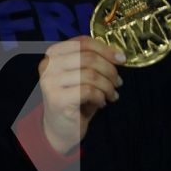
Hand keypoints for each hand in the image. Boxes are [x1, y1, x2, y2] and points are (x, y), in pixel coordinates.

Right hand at [36, 36, 121, 154]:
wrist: (60, 128)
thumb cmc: (75, 99)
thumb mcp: (82, 75)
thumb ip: (93, 61)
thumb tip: (119, 55)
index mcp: (53, 53)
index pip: (83, 42)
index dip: (105, 49)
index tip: (122, 59)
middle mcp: (48, 65)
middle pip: (88, 57)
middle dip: (109, 70)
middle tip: (118, 82)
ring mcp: (50, 82)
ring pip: (90, 74)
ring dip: (108, 86)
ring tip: (112, 95)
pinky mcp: (57, 99)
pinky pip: (88, 91)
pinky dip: (100, 96)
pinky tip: (101, 103)